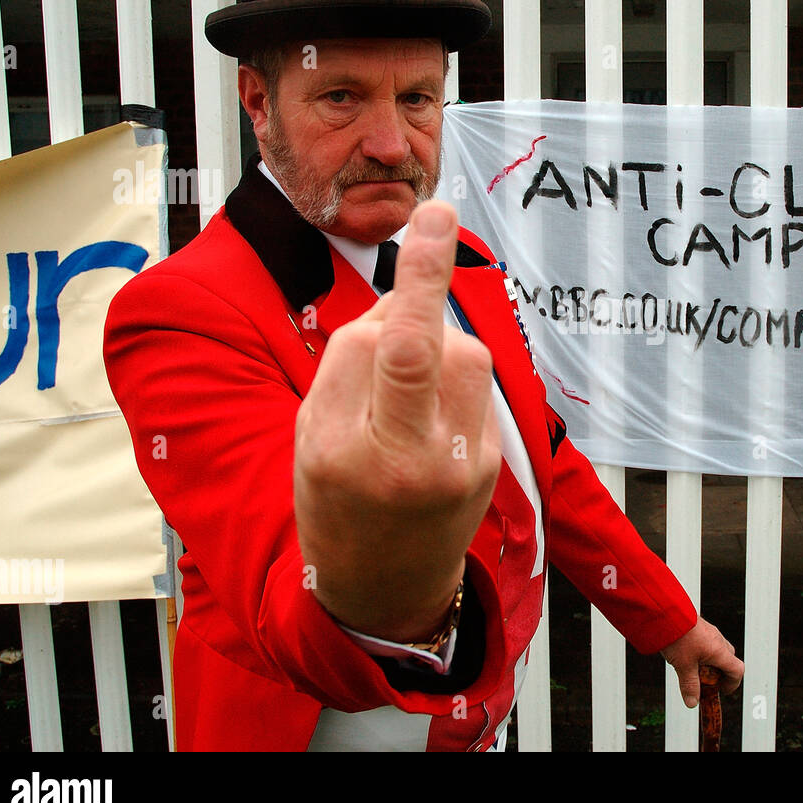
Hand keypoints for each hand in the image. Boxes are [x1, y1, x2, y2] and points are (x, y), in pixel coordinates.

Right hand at [294, 201, 500, 640]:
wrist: (384, 590)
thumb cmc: (333, 503)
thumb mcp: (309, 437)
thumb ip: (350, 365)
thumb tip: (407, 297)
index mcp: (346, 451)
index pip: (391, 346)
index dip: (419, 274)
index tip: (436, 213)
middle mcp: (411, 459)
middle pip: (433, 344)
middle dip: (423, 294)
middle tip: (418, 252)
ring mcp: (461, 465)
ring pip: (464, 356)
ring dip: (434, 344)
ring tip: (402, 384)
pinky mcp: (492, 463)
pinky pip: (476, 387)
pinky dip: (450, 379)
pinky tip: (428, 414)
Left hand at [660, 617, 742, 708]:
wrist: (665, 612)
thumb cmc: (678, 636)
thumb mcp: (683, 665)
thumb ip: (689, 685)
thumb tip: (692, 703)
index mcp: (719, 651)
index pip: (737, 670)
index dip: (732, 684)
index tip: (722, 691)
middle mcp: (718, 640)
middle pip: (728, 660)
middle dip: (719, 674)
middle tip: (704, 682)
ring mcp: (709, 632)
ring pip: (717, 651)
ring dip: (710, 663)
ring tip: (692, 669)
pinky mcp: (700, 627)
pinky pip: (707, 643)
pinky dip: (702, 653)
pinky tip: (685, 656)